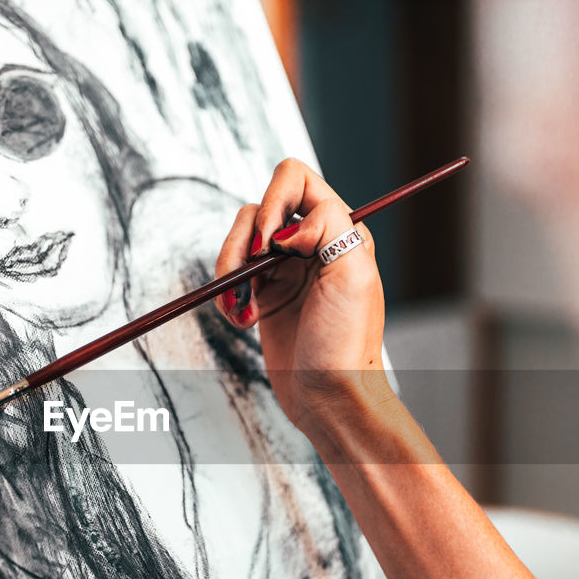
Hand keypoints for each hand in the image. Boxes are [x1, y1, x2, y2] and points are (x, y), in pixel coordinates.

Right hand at [214, 159, 393, 433]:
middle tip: (247, 279)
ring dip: (228, 271)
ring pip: (239, 240)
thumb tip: (286, 226)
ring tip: (239, 308)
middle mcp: (311, 243)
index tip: (267, 244)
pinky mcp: (264, 294)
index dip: (273, 201)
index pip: (295, 180)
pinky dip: (226, 294)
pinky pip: (232, 275)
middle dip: (242, 242)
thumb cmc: (347, 343)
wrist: (330, 397)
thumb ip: (327, 225)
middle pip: (257, 209)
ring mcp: (285, 269)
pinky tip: (241, 319)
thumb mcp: (352, 274)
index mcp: (340, 229)